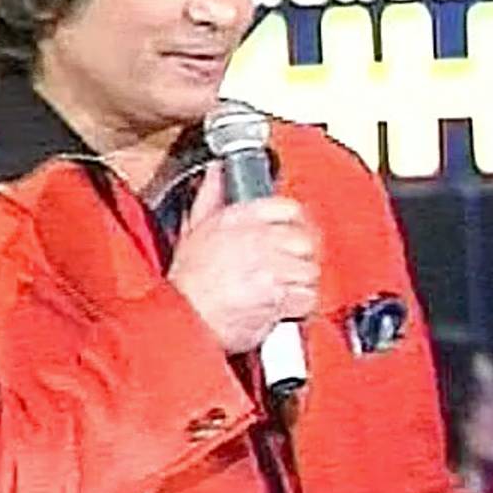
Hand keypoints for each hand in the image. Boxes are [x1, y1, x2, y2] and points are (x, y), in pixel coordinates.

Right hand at [167, 165, 319, 353]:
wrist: (183, 320)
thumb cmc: (187, 283)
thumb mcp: (193, 230)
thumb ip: (210, 197)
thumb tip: (216, 172)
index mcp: (239, 216)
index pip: (289, 208)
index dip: (296, 225)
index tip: (293, 239)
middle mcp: (258, 237)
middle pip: (306, 240)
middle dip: (301, 258)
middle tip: (290, 271)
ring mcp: (270, 265)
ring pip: (310, 271)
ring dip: (300, 284)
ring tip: (283, 292)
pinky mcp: (277, 293)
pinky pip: (306, 298)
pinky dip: (299, 307)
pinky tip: (283, 308)